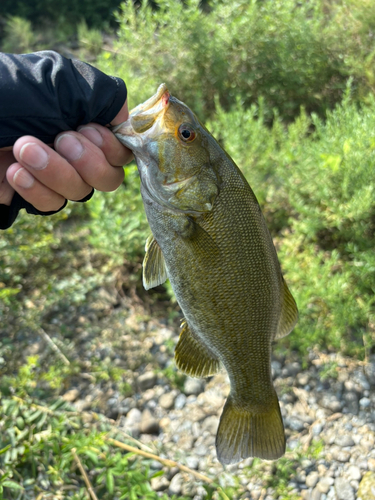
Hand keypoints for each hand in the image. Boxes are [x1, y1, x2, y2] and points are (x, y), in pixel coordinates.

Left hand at [0, 101, 132, 210]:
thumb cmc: (8, 94)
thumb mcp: (58, 82)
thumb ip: (101, 96)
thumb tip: (125, 117)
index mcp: (86, 122)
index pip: (122, 150)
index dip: (110, 147)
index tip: (86, 128)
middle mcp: (76, 151)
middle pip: (108, 178)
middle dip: (87, 162)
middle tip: (60, 139)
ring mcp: (55, 174)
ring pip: (80, 193)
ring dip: (55, 171)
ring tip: (23, 148)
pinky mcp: (32, 193)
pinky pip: (51, 205)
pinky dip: (36, 189)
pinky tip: (14, 171)